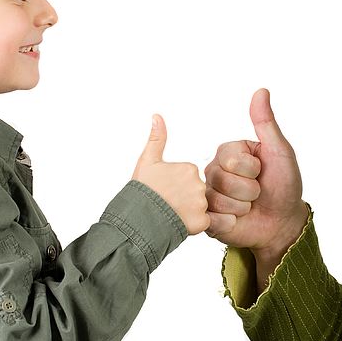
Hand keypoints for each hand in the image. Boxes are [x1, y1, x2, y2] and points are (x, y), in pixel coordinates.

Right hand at [132, 115, 209, 234]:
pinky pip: (204, 223)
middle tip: (167, 203)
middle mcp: (199, 184)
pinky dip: (193, 225)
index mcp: (189, 168)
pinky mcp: (202, 221)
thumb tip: (157, 116)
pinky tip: (179, 223)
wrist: (137, 217)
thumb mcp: (148, 160)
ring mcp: (201, 203)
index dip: (177, 185)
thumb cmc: (142, 190)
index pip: (189, 177)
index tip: (165, 190)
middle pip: (196, 192)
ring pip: (200, 207)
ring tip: (171, 214)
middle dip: (185, 198)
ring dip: (189, 212)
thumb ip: (157, 138)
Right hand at [204, 89, 308, 267]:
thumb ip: (266, 123)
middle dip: (248, 190)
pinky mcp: (207, 219)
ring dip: (242, 207)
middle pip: (222, 179)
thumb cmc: (284, 185)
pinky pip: (211, 219)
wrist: (283, 222)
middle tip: (257, 193)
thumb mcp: (280, 152)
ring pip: (218, 200)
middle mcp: (214, 171)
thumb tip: (261, 91)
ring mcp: (208, 195)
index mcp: (229, 153)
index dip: (252, 169)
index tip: (262, 172)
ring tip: (249, 207)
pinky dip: (230, 222)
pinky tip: (238, 221)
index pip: (231, 158)